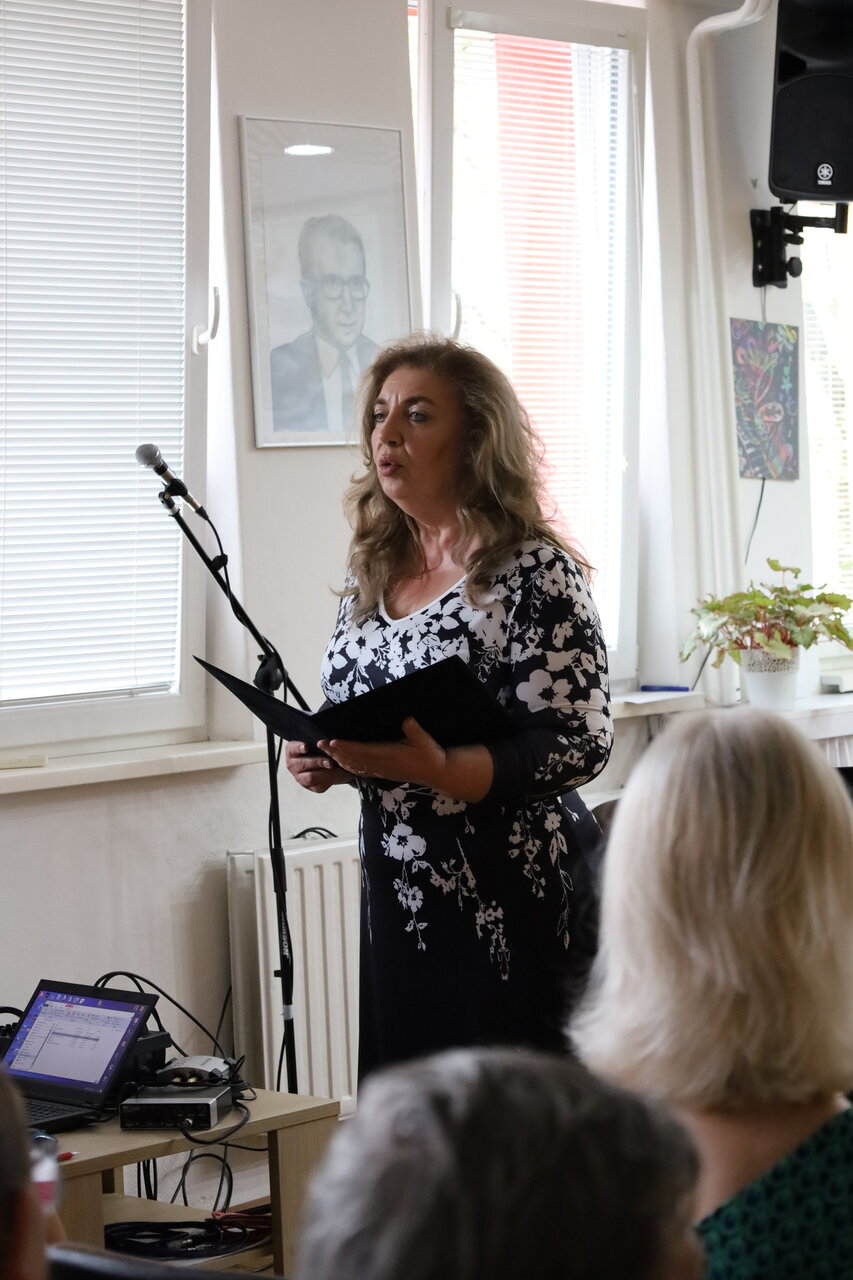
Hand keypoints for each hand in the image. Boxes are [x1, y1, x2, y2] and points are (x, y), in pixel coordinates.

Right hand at [285, 740, 353, 792]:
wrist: (326, 763)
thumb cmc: (318, 749)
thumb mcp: (316, 744)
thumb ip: (317, 743)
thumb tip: (324, 742)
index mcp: (291, 752)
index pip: (292, 749)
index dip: (298, 748)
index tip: (306, 747)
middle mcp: (292, 765)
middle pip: (302, 764)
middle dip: (316, 762)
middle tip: (328, 762)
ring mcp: (300, 778)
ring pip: (310, 778)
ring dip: (323, 773)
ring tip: (332, 768)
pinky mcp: (310, 787)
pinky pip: (317, 786)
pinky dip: (327, 781)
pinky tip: (334, 775)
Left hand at [318, 717, 446, 788]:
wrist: (436, 774)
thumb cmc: (430, 755)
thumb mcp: (425, 741)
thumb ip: (415, 731)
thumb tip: (407, 720)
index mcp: (389, 755)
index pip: (362, 750)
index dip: (346, 746)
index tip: (332, 741)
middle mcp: (382, 764)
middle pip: (353, 759)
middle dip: (335, 752)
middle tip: (319, 743)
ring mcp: (381, 770)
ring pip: (354, 765)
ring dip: (338, 758)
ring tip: (324, 751)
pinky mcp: (382, 773)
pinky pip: (361, 770)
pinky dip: (348, 766)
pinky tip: (340, 763)